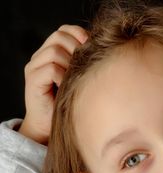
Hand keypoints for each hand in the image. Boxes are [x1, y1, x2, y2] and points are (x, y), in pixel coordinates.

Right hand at [19, 25, 87, 144]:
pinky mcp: (33, 80)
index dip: (79, 34)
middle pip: (59, 36)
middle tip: (83, 67)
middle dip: (76, 48)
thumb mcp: (78, 80)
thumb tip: (102, 52)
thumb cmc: (69, 104)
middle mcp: (40, 57)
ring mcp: (34, 68)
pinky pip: (51, 68)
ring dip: (70, 64)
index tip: (92, 47)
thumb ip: (83, 64)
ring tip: (74, 80)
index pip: (64, 31)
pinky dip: (63, 77)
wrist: (49, 126)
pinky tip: (67, 87)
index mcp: (51, 53)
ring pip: (55, 51)